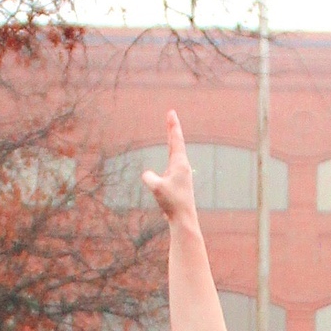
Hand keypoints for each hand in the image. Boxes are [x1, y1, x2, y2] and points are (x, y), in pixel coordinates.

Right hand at [141, 108, 197, 222]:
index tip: (171, 112)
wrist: (183, 218)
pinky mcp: (179, 182)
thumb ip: (149, 177)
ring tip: (172, 129)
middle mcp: (183, 167)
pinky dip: (172, 153)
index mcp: (179, 164)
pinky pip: (173, 162)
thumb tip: (147, 174)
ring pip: (176, 152)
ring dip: (173, 140)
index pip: (176, 140)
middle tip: (171, 115)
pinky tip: (172, 154)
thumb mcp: (156, 188)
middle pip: (177, 143)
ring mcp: (182, 174)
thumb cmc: (172, 203)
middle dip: (172, 128)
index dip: (172, 125)